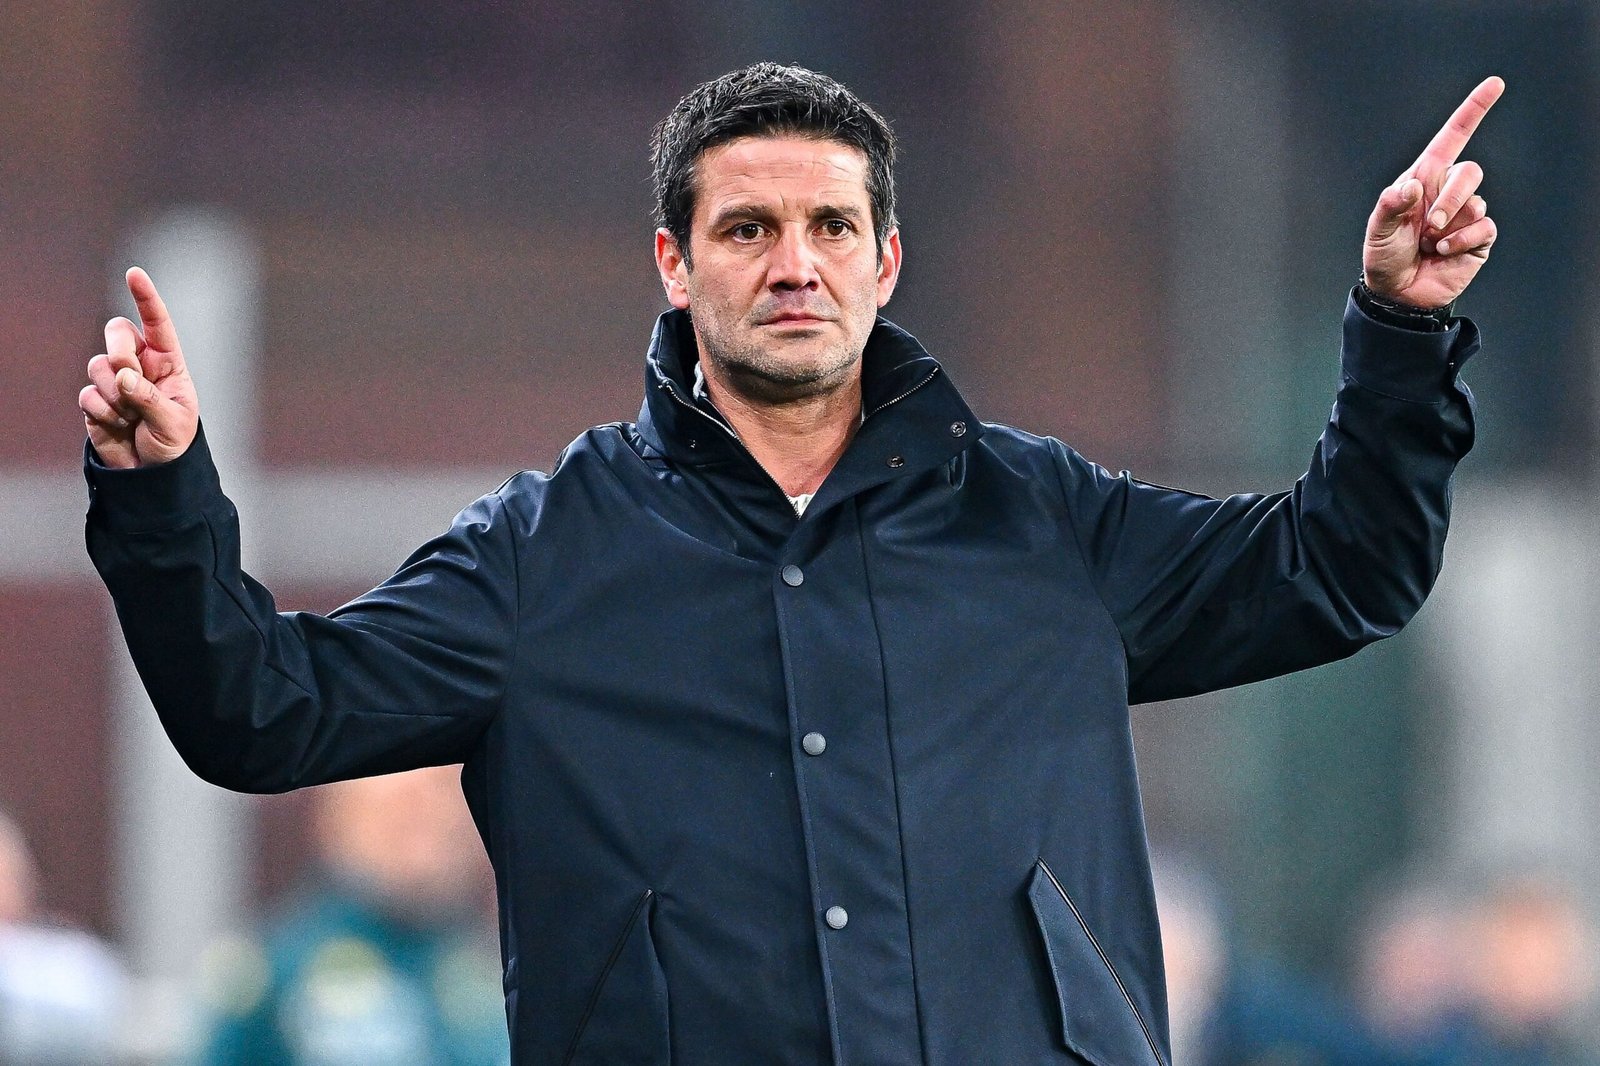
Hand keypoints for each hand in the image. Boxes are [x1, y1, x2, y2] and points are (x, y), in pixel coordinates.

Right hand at [79, 268, 199, 467]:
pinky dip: (103, 413)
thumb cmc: (173, 444)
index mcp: (167, 363)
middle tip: (130, 379)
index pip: (157, 324)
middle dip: (120, 352)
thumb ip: (150, 398)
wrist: (151, 474)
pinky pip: (88, 395)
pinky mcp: (95, 399)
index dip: (145, 298)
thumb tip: (123, 376)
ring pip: (98, 366)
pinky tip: (118, 426)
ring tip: (133, 418)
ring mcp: (114, 381)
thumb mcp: (174, 422)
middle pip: (117, 332)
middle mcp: (139, 365)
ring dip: (114, 395)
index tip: (134, 274)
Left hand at [1363, 76, 1503, 309]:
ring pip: (1476, 202)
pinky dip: (1461, 241)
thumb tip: (1414, 186)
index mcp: (1424, 178)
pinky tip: (1444, 252)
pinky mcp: (1478, 237)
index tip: (1495, 84)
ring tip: (1429, 243)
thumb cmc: (1385, 256)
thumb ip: (1391, 204)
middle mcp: (1448, 191)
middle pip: (1470, 171)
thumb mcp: (1378, 230)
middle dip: (1452, 197)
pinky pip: (1483, 227)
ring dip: (1449, 226)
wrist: (1397, 292)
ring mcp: (1466, 214)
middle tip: (1430, 224)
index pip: (1452, 138)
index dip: (1473, 110)